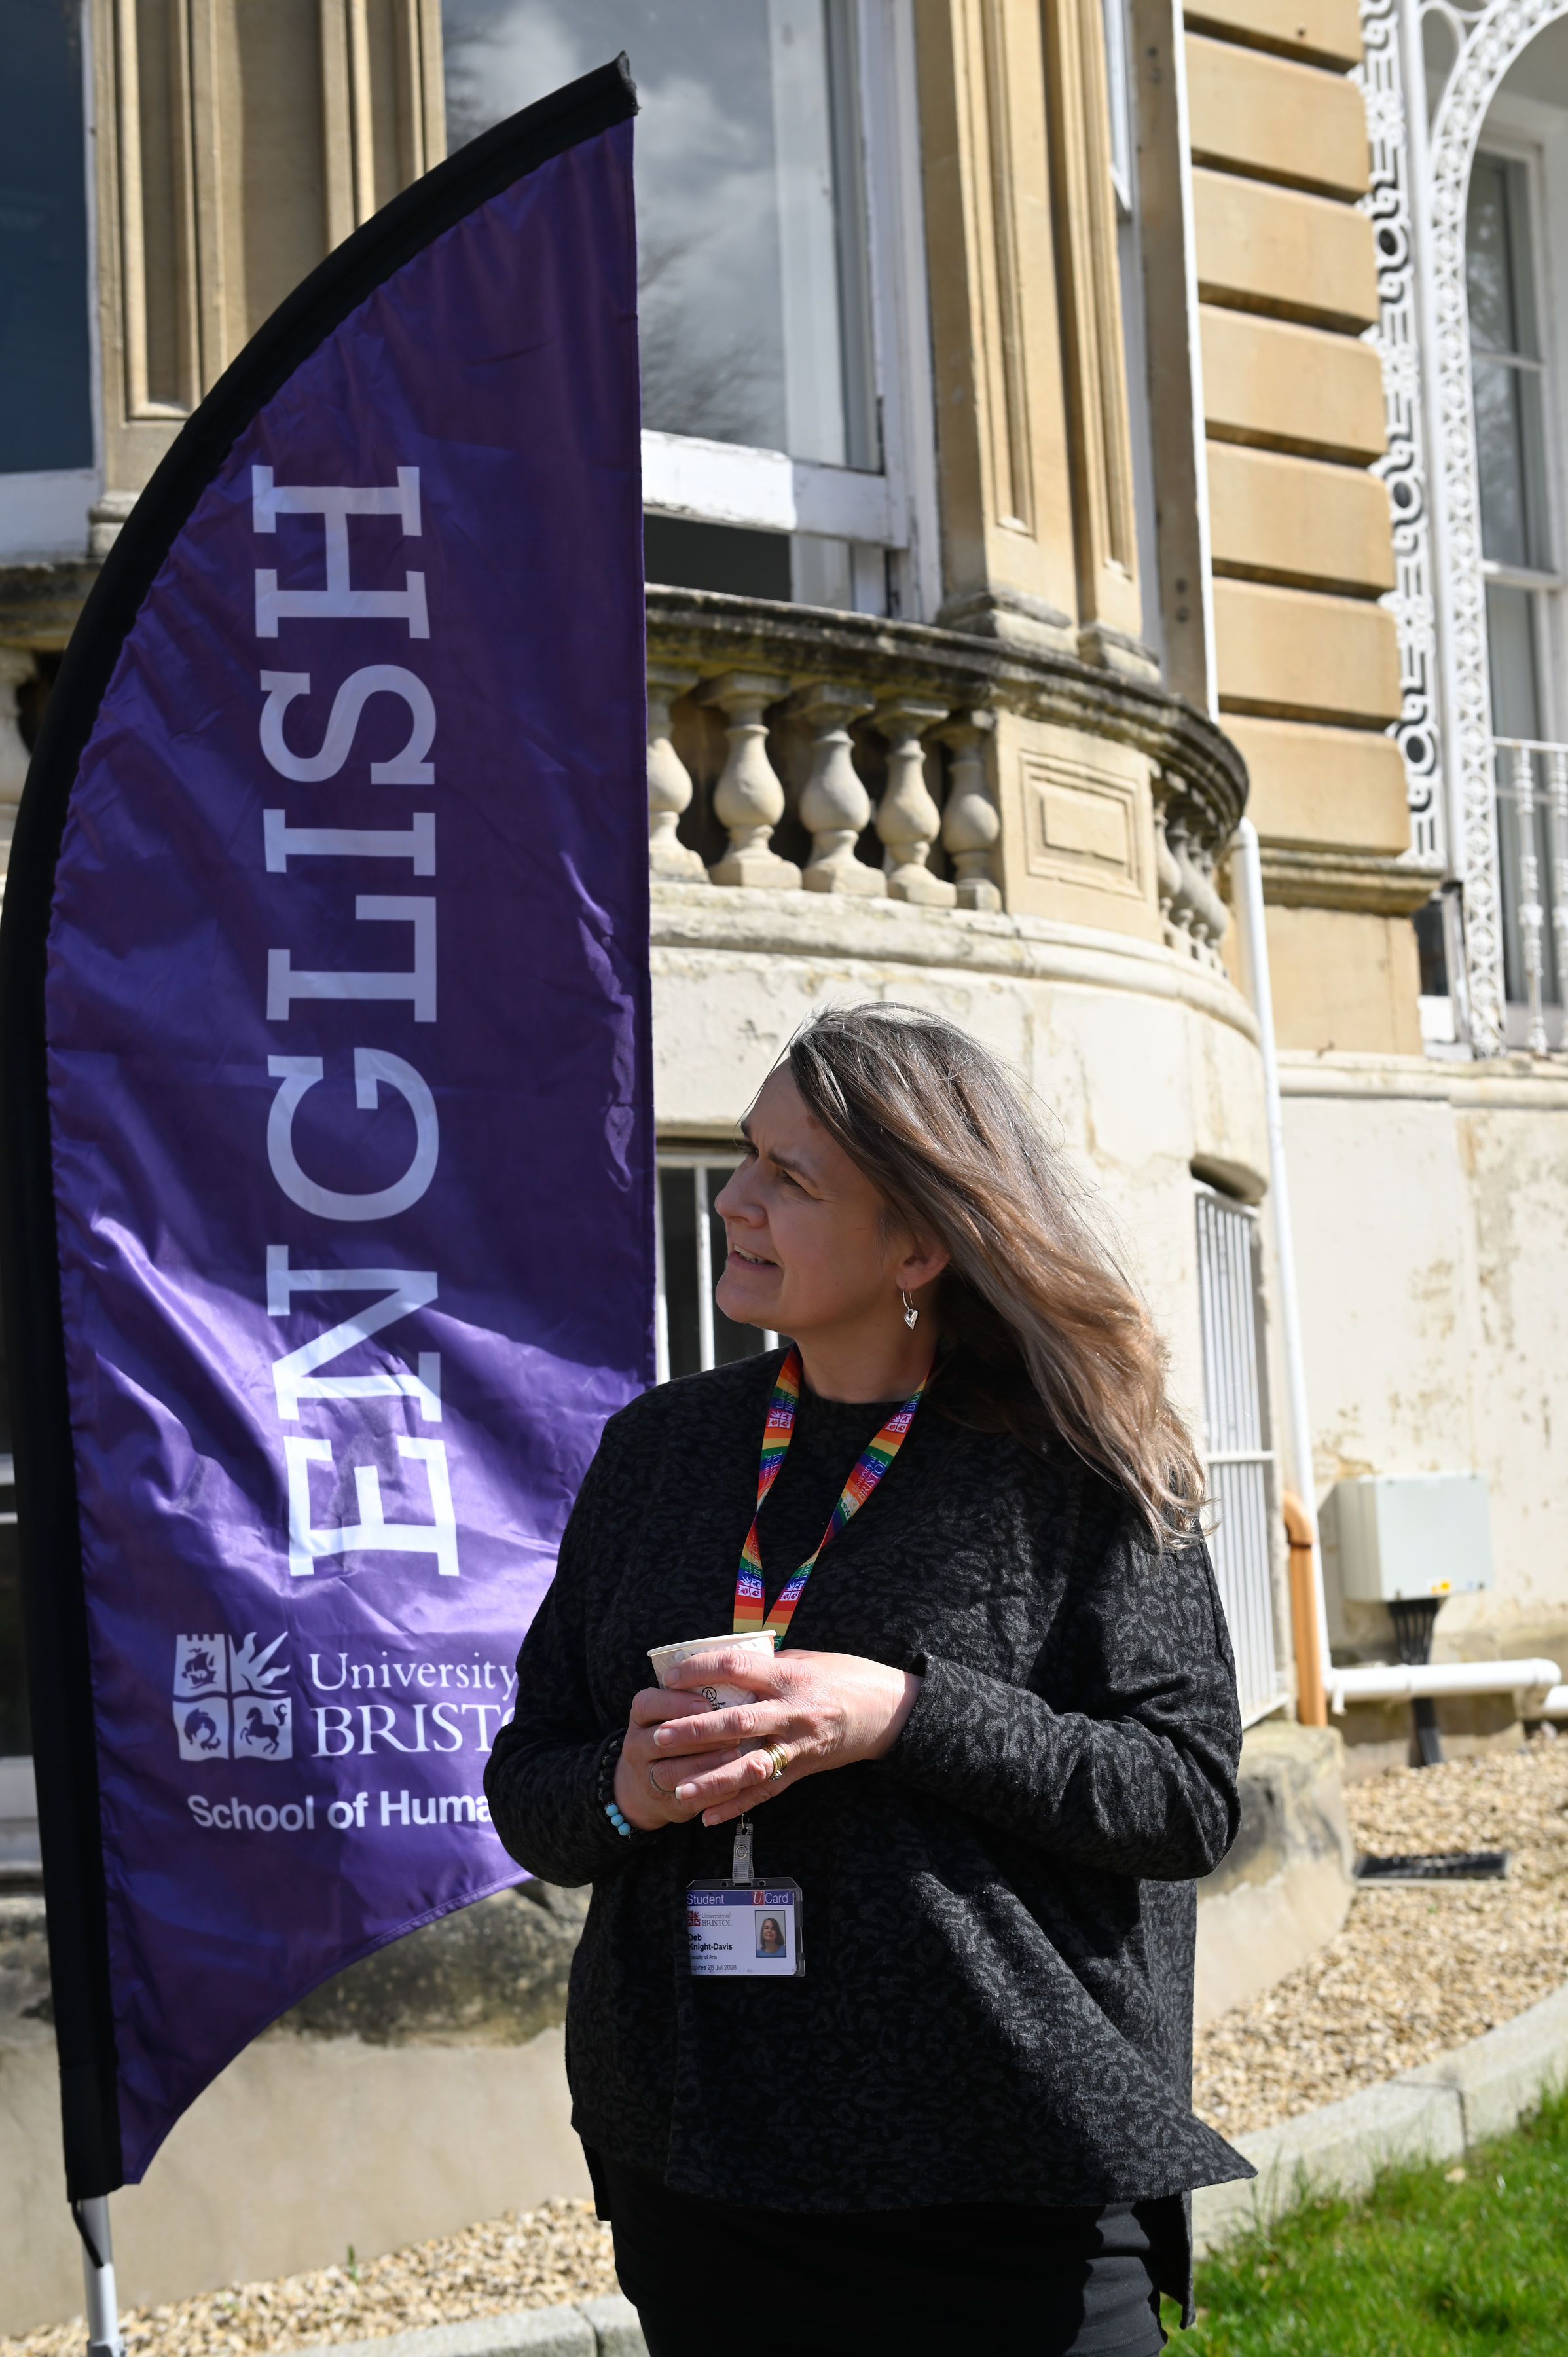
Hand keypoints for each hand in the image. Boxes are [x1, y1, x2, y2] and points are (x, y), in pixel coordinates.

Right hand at [613, 1682, 748, 1832]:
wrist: (654, 1783)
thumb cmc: (680, 1729)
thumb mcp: (677, 1707)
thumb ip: (698, 1690)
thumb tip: (734, 1665)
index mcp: (641, 1714)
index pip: (648, 1703)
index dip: (676, 1703)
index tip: (706, 1704)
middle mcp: (636, 1744)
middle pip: (661, 1739)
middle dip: (699, 1735)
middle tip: (732, 1731)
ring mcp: (647, 1776)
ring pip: (670, 1772)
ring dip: (705, 1765)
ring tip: (735, 1755)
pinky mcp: (665, 1802)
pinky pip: (687, 1799)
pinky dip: (713, 1792)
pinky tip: (737, 1783)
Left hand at [615, 1644, 920, 1832]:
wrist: (886, 1710)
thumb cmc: (843, 1676)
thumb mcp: (804, 1660)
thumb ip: (765, 1667)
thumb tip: (721, 1667)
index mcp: (788, 1676)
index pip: (738, 1668)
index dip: (702, 1670)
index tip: (671, 1677)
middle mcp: (791, 1711)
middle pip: (737, 1722)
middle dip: (696, 1731)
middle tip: (661, 1738)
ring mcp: (798, 1745)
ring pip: (750, 1767)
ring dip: (711, 1781)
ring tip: (677, 1791)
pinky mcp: (803, 1770)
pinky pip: (766, 1792)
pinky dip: (737, 1806)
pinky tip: (708, 1817)